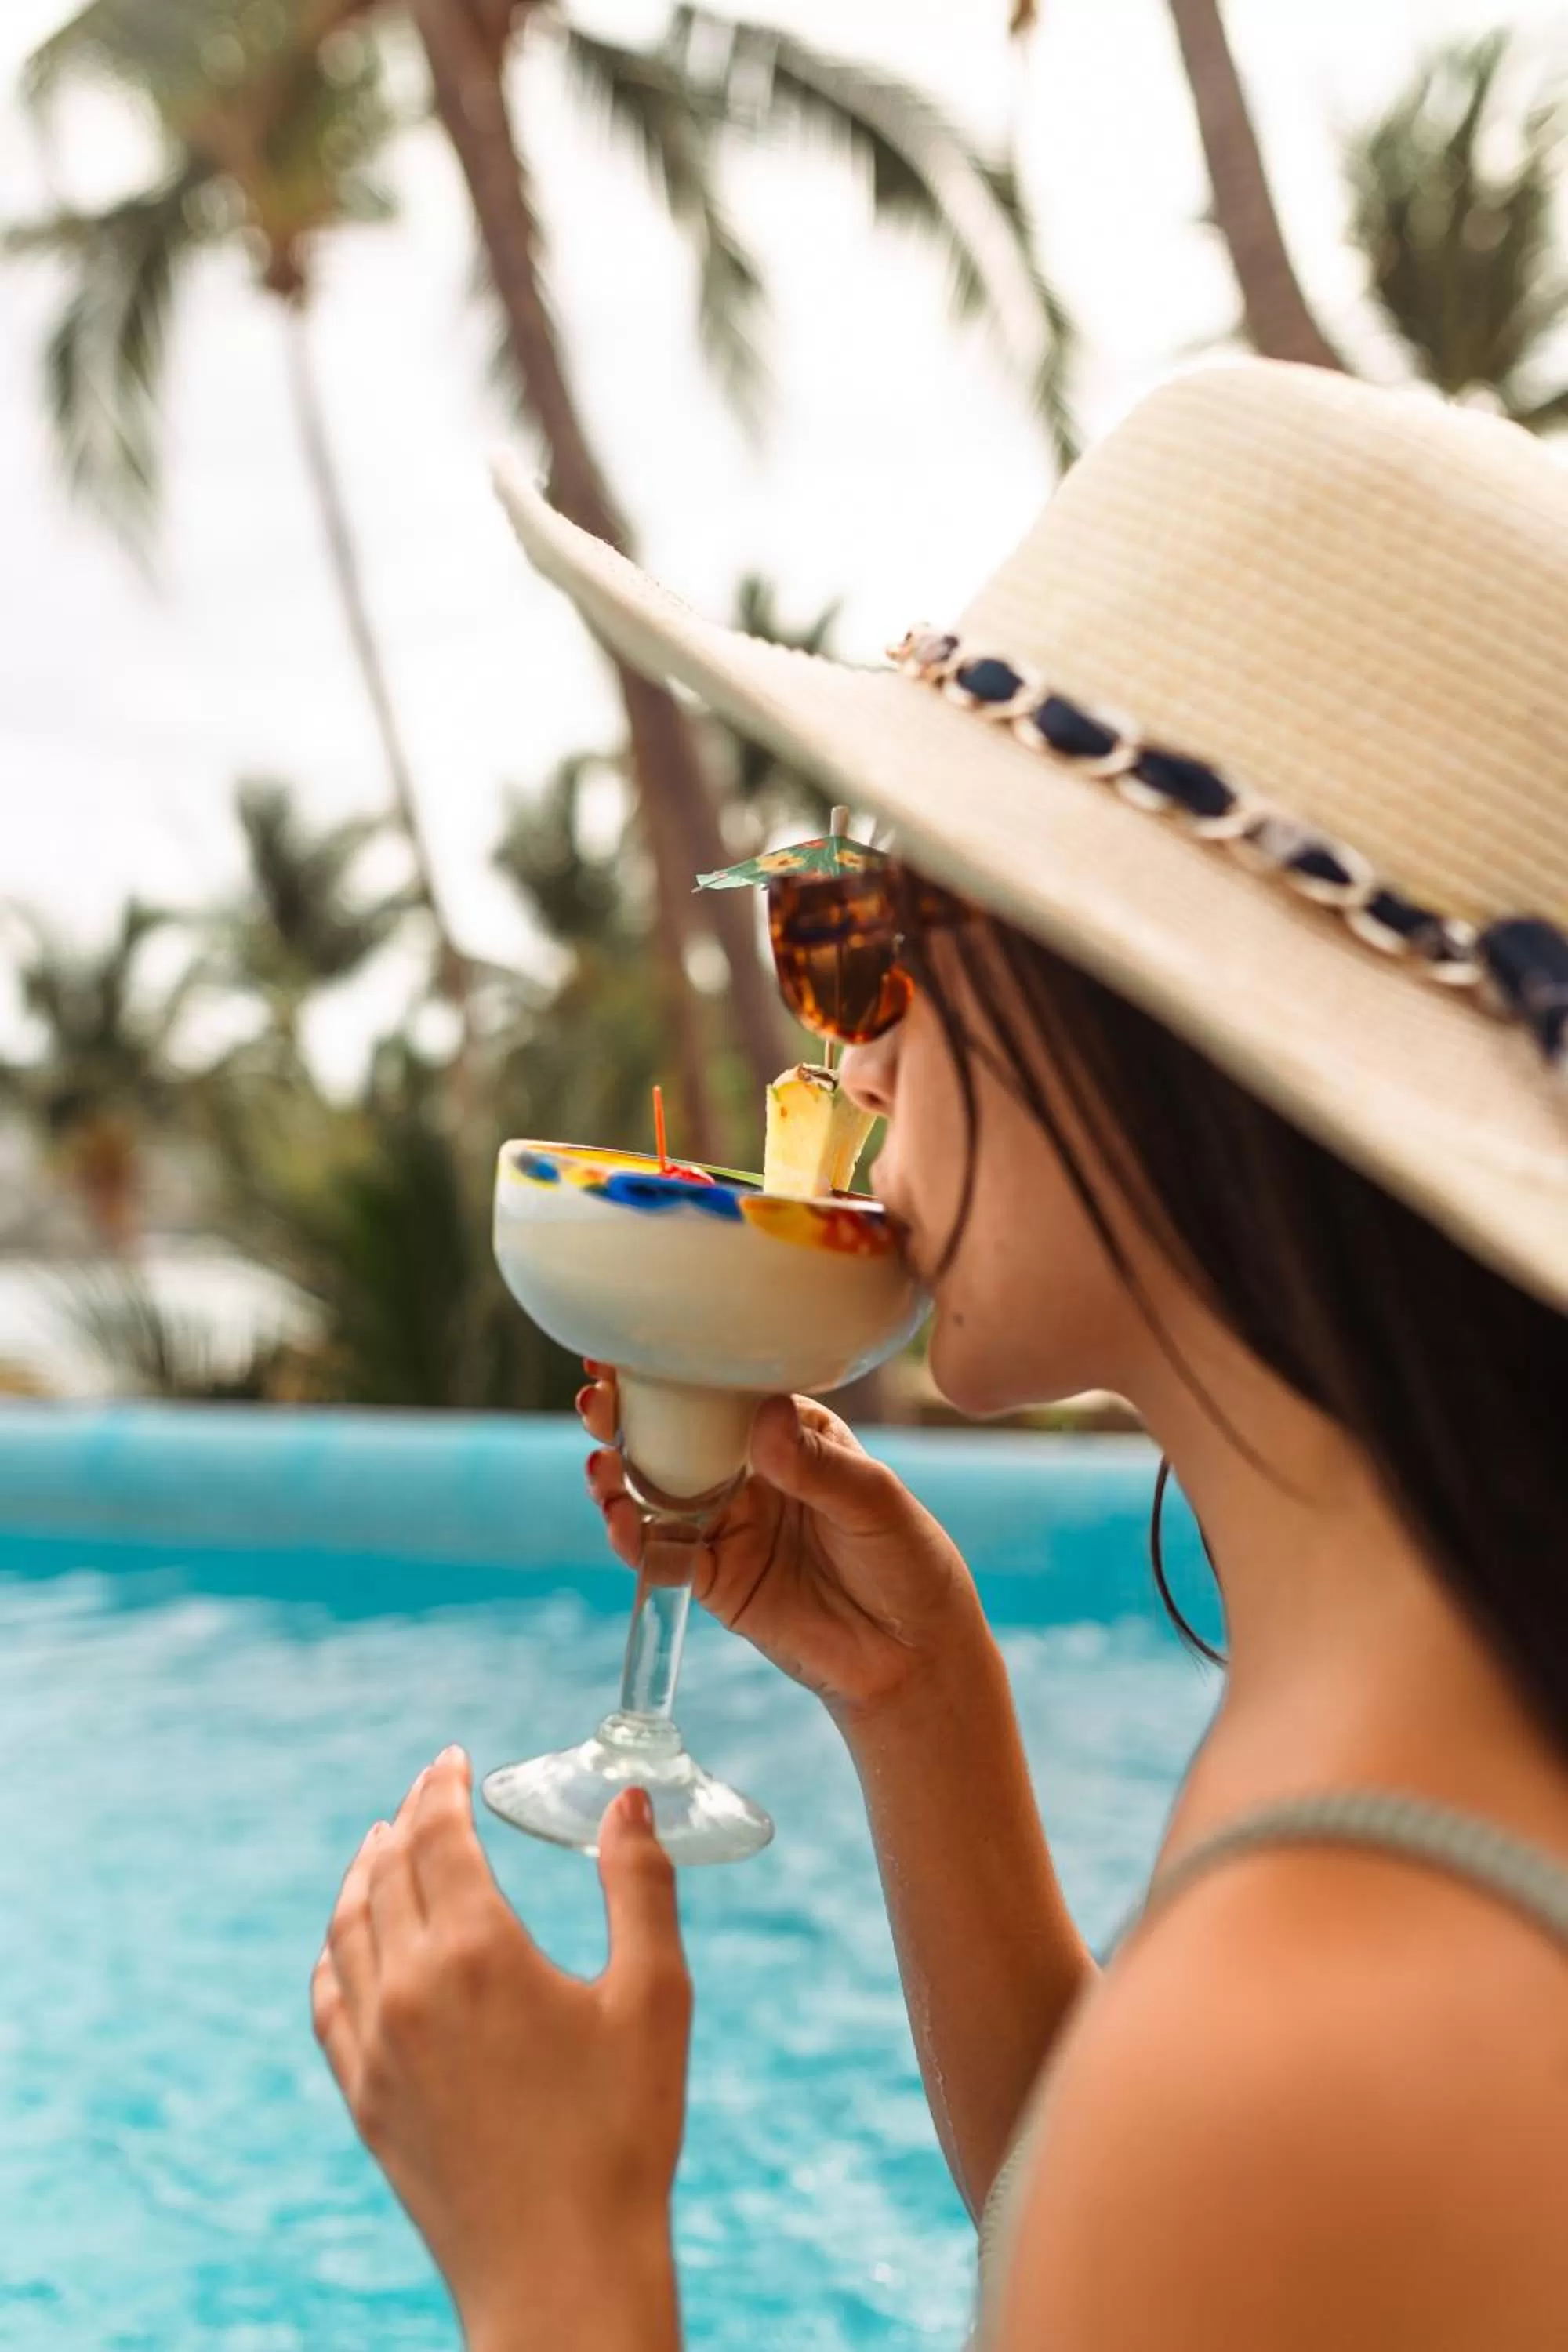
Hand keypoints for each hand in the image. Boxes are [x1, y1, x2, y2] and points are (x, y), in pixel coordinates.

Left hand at [312, 1751, 686, 2351]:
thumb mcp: (654, 1996)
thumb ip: (641, 1886)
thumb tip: (628, 1802)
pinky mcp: (363, 2099)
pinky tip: (348, 1944)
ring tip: (381, 1846)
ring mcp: (375, 2047)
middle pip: (387, 1872)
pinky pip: (327, 2001)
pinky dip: (333, 1952)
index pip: (436, 1835)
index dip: (440, 1787)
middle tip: (425, 1790)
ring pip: (346, 1931)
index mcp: (478, 1951)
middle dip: (406, 1819)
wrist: (560, 2270)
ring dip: (362, 1876)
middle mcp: (409, 1987)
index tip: (451, 1757)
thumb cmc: (622, 2133)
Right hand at [580, 1366, 981, 1725]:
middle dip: (628, 1416)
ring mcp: (729, 1528)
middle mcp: (752, 1475)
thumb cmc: (909, 1562)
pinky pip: (663, 1555)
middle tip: (598, 1402)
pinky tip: (623, 1522)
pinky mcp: (717, 1581)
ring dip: (617, 1477)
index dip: (676, 1368)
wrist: (914, 1657)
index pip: (724, 1391)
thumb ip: (817, 1465)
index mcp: (791, 1434)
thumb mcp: (874, 1502)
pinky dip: (635, 1539)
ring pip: (656, 1494)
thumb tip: (763, 1417)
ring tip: (600, 1465)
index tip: (628, 1349)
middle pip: (675, 1437)